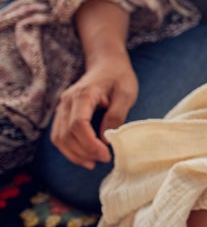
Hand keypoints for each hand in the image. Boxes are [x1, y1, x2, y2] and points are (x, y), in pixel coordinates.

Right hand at [51, 51, 137, 168]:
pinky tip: (84, 157)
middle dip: (84, 152)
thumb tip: (106, 138)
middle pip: (66, 133)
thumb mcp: (126, 93)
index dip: (90, 143)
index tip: (106, 154)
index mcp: (84, 94)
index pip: (79, 124)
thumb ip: (116, 114)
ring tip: (93, 163)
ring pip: (59, 137)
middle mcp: (67, 101)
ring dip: (74, 154)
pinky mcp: (63, 113)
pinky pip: (59, 135)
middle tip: (103, 160)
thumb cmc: (119, 76)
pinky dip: (69, 149)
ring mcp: (62, 107)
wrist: (107, 63)